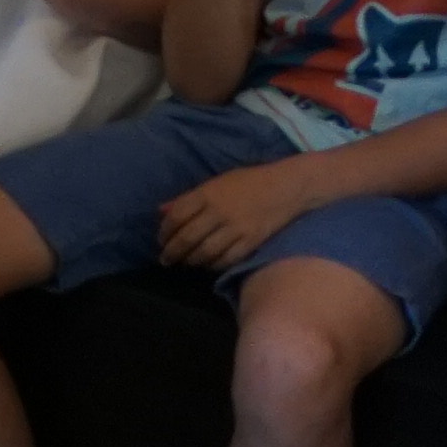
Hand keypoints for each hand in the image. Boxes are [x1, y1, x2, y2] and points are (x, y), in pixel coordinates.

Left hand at [157, 161, 311, 274]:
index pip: (177, 216)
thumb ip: (188, 198)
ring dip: (192, 260)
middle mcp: (218, 212)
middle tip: (166, 260)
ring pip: (206, 252)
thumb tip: (162, 211)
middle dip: (173, 252)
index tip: (160, 241)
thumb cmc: (247, 182)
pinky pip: (227, 259)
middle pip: (188, 237)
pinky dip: (214, 265)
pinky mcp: (252, 241)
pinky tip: (208, 265)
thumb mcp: (214, 183)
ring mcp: (236, 228)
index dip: (165, 231)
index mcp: (207, 194)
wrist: (286, 187)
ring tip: (186, 263)